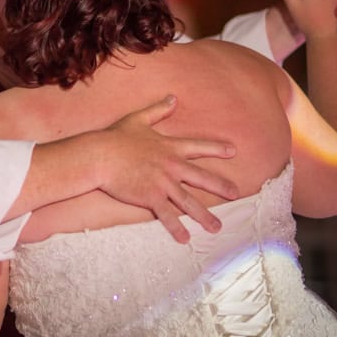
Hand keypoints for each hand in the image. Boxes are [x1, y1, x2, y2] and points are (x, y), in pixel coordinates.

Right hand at [97, 96, 237, 243]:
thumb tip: (173, 98)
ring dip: (204, 216)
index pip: (198, 147)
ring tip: (217, 227)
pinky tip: (186, 239)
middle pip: (202, 178)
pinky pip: (167, 215)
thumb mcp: (138, 119)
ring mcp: (163, 183)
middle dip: (221, 186)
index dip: (216, 148)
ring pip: (189, 202)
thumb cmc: (115, 137)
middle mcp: (171, 166)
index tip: (233, 151)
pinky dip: (176, 228)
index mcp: (169, 147)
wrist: (100, 155)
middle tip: (236, 193)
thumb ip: (158, 110)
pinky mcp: (151, 197)